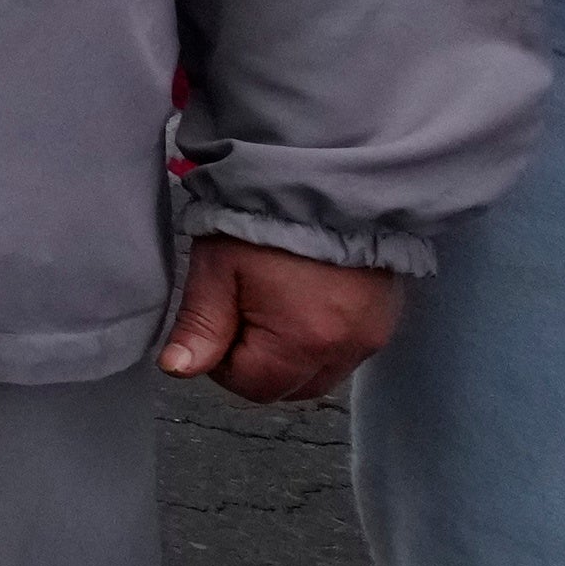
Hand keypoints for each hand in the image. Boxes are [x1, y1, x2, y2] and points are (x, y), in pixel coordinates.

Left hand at [157, 233, 402, 403]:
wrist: (326, 177)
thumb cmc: (263, 219)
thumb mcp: (217, 268)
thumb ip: (200, 326)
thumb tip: (177, 370)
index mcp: (303, 342)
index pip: (253, 387)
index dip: (223, 363)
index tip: (218, 322)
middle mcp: (348, 349)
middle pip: (292, 388)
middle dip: (259, 363)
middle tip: (243, 310)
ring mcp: (373, 336)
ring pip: (321, 374)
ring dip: (292, 355)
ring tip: (276, 301)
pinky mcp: (387, 320)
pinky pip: (347, 352)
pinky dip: (322, 341)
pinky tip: (306, 301)